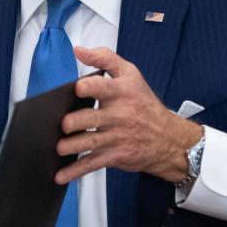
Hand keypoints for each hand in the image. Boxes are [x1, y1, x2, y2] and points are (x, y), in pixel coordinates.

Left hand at [55, 47, 201, 184]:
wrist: (168, 138)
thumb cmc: (145, 105)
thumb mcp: (131, 75)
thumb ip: (105, 58)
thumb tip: (79, 50)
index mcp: (122, 92)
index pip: (103, 87)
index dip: (89, 87)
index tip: (78, 89)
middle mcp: (119, 115)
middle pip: (92, 118)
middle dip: (75, 122)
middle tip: (65, 124)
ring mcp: (116, 137)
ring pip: (89, 142)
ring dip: (71, 147)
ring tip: (59, 147)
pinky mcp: (114, 155)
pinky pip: (91, 164)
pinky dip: (75, 172)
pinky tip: (61, 175)